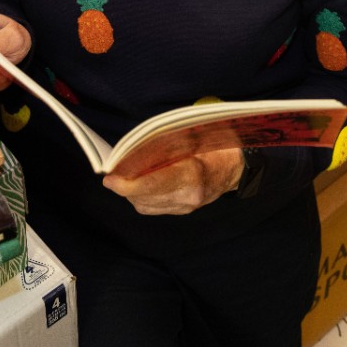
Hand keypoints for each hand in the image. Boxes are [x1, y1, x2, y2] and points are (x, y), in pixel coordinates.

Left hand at [102, 147, 244, 214]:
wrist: (235, 166)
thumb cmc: (214, 143)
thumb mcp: (193, 135)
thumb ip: (165, 144)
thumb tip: (134, 150)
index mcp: (193, 174)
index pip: (155, 183)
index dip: (129, 184)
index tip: (110, 180)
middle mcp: (189, 196)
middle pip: (146, 197)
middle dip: (125, 187)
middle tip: (112, 174)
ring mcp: (187, 207)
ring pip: (146, 205)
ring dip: (131, 192)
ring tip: (123, 176)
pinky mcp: (183, 211)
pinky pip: (153, 208)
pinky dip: (141, 196)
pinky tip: (138, 184)